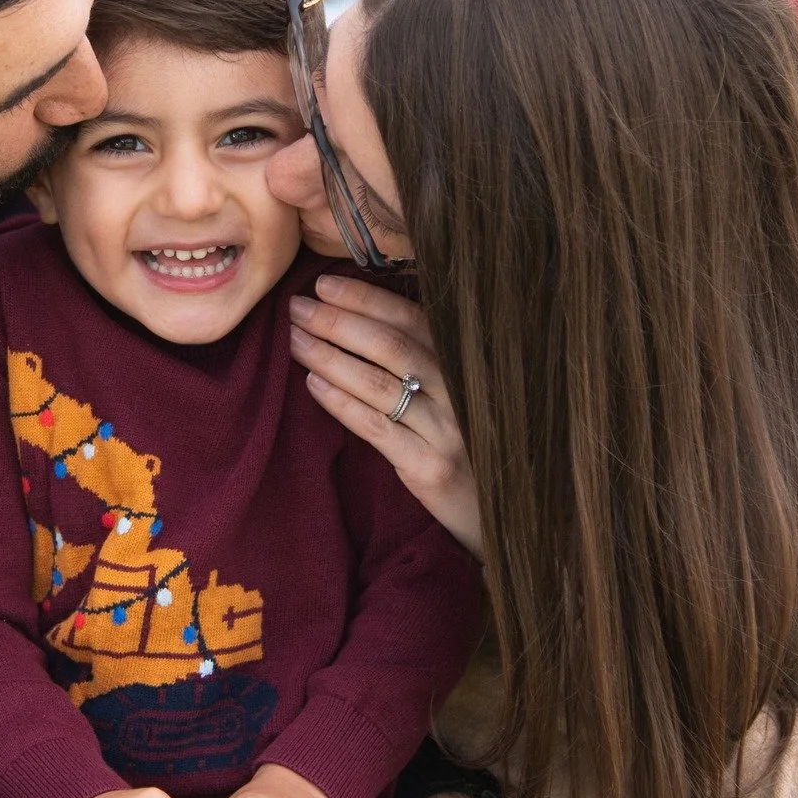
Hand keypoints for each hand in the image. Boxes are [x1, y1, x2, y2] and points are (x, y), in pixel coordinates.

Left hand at [289, 277, 481, 557]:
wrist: (503, 513)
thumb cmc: (472, 445)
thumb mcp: (460, 394)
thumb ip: (426, 359)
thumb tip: (361, 318)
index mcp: (465, 363)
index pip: (410, 318)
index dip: (365, 298)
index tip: (323, 284)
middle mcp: (460, 391)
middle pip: (390, 345)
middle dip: (337, 321)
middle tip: (297, 307)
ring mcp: (447, 429)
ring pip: (378, 382)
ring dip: (330, 356)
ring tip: (295, 340)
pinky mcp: (430, 467)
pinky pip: (376, 426)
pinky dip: (341, 401)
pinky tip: (313, 384)